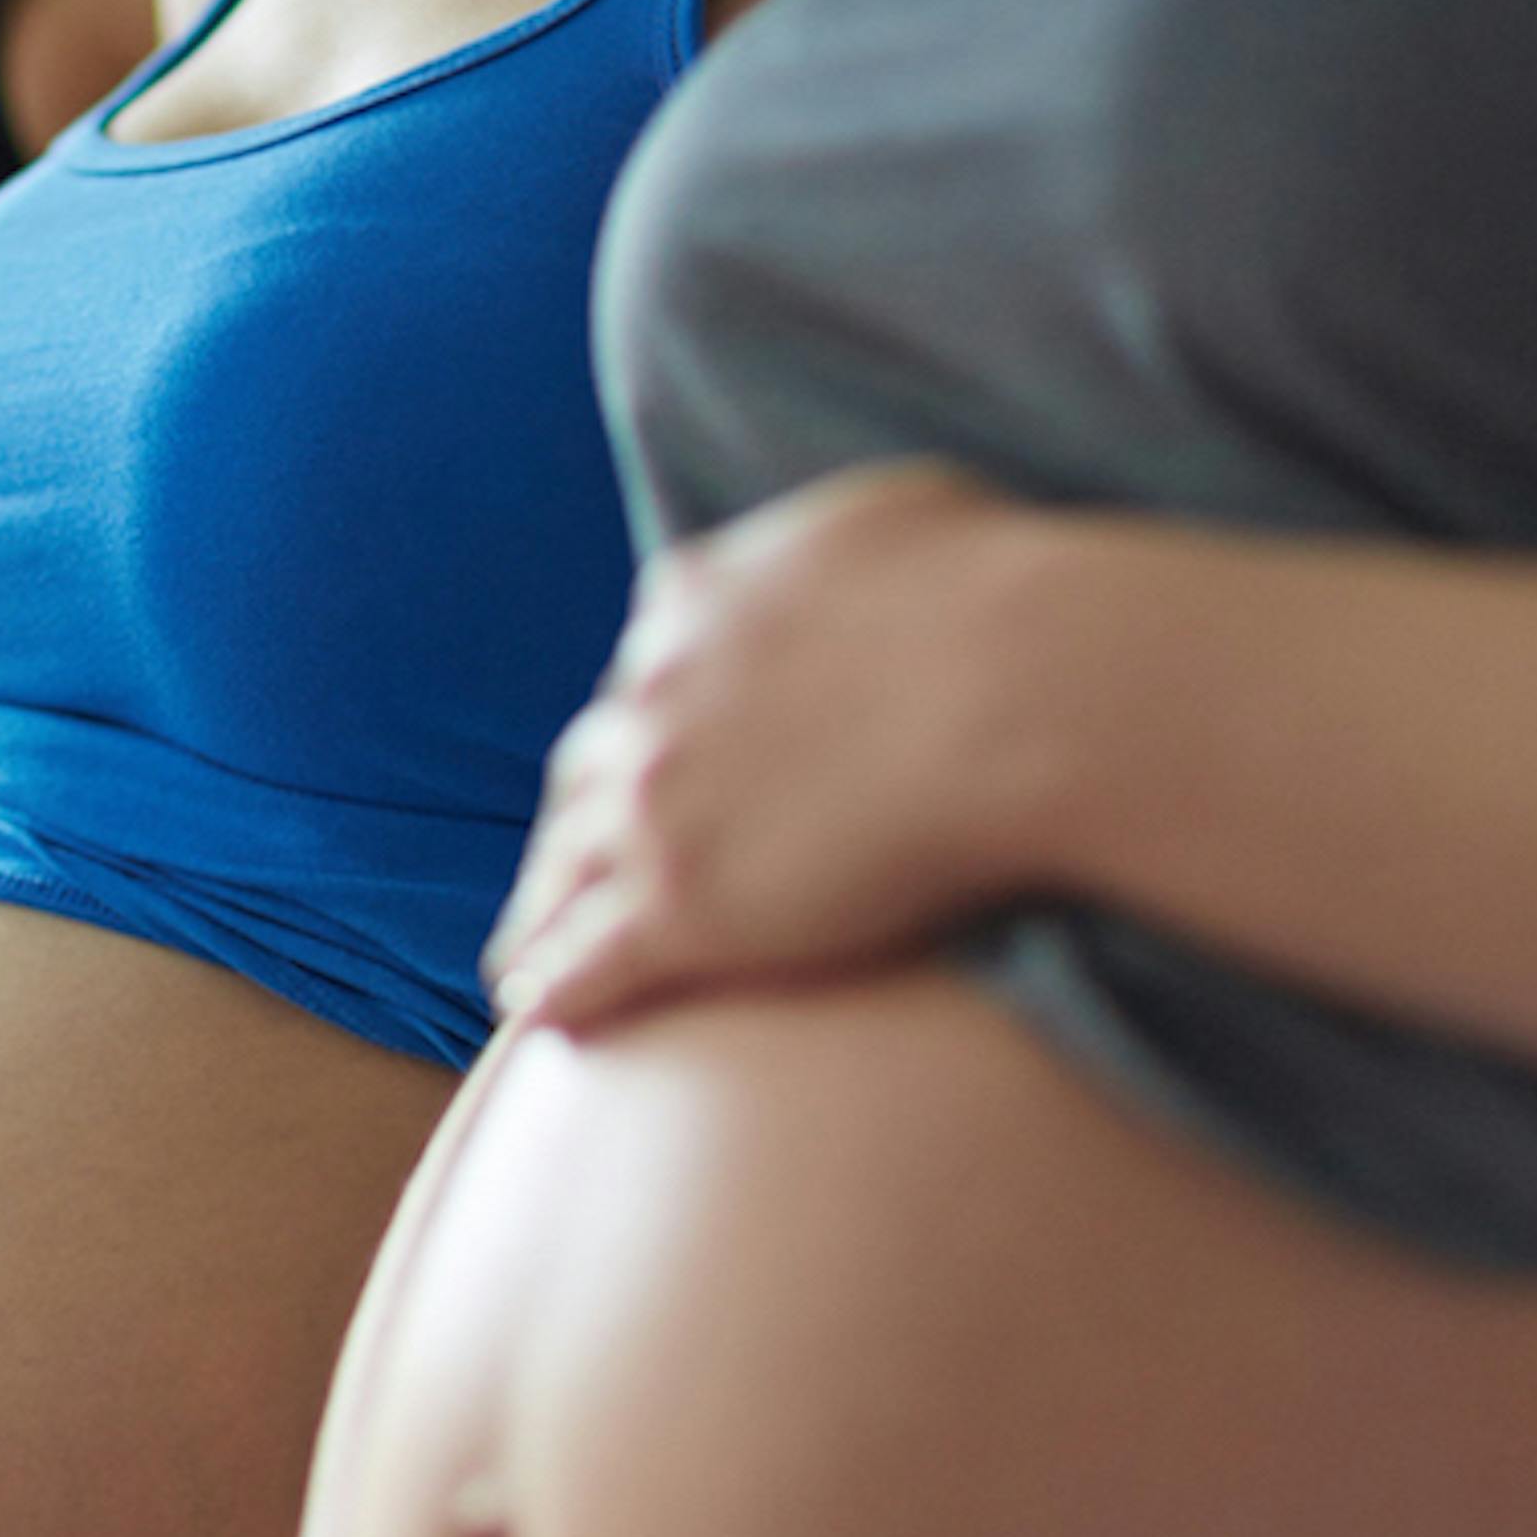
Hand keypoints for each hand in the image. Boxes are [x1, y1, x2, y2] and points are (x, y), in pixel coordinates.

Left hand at [486, 461, 1071, 1032]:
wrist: (1018, 685)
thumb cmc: (993, 590)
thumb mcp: (896, 518)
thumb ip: (838, 544)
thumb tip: (853, 554)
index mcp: (692, 603)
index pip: (643, 672)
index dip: (641, 725)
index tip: (641, 764)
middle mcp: (650, 699)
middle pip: (587, 774)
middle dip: (571, 826)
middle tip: (558, 873)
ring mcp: (655, 805)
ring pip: (569, 868)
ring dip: (541, 914)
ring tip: (518, 961)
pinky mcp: (682, 903)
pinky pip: (592, 956)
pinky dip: (554, 986)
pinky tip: (533, 1018)